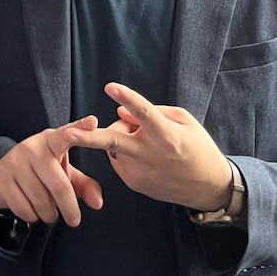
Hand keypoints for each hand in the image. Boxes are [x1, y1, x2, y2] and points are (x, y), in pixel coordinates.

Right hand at [0, 117, 104, 225]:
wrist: (1, 177)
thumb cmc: (39, 174)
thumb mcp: (63, 174)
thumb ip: (84, 185)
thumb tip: (97, 203)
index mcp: (50, 141)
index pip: (66, 135)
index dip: (80, 128)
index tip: (93, 122)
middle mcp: (31, 148)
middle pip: (59, 185)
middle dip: (69, 208)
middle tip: (74, 220)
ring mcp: (15, 163)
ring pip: (41, 201)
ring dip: (50, 215)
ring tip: (50, 213)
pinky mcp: (2, 180)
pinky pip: (24, 208)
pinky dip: (33, 217)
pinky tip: (32, 211)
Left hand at [65, 82, 231, 210]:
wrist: (208, 188)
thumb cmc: (198, 148)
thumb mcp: (185, 122)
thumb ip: (154, 112)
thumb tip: (121, 112)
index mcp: (167, 135)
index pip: (143, 113)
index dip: (126, 98)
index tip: (110, 87)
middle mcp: (150, 155)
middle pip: (113, 142)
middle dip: (88, 138)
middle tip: (68, 134)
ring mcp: (141, 172)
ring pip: (115, 146)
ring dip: (122, 137)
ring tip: (147, 142)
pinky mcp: (135, 183)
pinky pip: (120, 160)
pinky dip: (126, 152)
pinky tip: (147, 157)